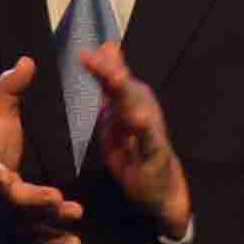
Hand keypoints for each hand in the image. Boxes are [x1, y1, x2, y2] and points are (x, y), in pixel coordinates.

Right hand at [0, 59, 82, 243]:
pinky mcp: (22, 227)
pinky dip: (55, 241)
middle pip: (12, 198)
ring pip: (30, 220)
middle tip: (55, 199)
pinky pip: (39, 237)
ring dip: (51, 220)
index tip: (2, 176)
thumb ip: (9, 89)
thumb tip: (27, 60)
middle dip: (32, 200)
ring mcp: (8, 212)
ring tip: (74, 214)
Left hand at [78, 45, 191, 239]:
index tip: (83, 54)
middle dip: (111, 72)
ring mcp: (150, 130)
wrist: (161, 190)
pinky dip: (145, 129)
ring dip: (127, 92)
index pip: (113, 81)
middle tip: (94, 58)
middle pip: (125, 88)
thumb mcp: (114, 123)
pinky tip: (139, 118)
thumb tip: (107, 57)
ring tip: (115, 77)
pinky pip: (149, 140)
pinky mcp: (156, 152)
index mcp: (129, 104)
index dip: (100, 67)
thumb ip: (109, 92)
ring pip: (138, 107)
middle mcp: (142, 111)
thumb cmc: (135, 155)